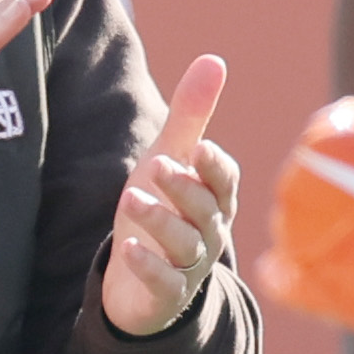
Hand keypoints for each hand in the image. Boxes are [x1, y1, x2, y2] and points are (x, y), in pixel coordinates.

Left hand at [102, 55, 239, 336]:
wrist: (144, 282)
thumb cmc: (164, 207)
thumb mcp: (171, 158)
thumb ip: (192, 114)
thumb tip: (214, 59)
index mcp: (214, 199)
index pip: (224, 181)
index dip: (213, 166)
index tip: (199, 147)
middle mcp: (209, 232)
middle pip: (204, 210)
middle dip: (182, 188)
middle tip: (155, 165)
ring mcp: (189, 266)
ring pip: (184, 244)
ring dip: (160, 222)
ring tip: (131, 200)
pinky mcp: (166, 293)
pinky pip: (163, 282)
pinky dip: (149, 266)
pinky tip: (128, 249)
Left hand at [258, 79, 353, 339]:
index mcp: (321, 146)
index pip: (329, 130)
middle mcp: (294, 187)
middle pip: (309, 175)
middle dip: (337, 179)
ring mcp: (293, 238)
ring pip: (295, 222)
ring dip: (318, 222)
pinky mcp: (301, 283)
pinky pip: (282, 275)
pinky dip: (294, 271)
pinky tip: (320, 270)